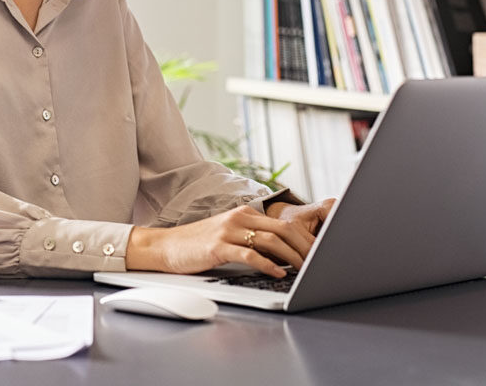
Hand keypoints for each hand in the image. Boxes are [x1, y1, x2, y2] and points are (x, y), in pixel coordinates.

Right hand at [124, 199, 334, 277]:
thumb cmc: (198, 244)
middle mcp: (239, 217)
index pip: (283, 224)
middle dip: (304, 246)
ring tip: (304, 269)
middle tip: (319, 261)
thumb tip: (282, 254)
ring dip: (291, 256)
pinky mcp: (218, 247)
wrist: (166, 246)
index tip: (319, 252)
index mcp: (244, 213)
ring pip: (269, 240)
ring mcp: (228, 231)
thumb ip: (253, 239)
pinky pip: (249, 254)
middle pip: (282, 229)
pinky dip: (267, 263)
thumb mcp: (229, 236)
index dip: (304, 238)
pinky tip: (278, 272)